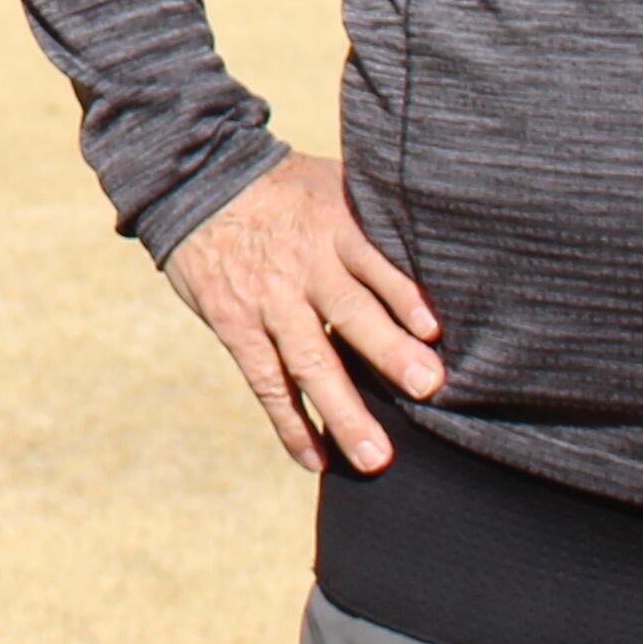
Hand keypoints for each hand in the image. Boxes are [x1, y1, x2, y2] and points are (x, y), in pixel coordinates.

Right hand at [159, 151, 444, 472]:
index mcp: (334, 226)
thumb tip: (445, 245)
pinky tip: (316, 459)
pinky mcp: (236, 326)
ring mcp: (268, 301)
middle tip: (427, 387)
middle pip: (349, 312)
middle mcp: (304, 266)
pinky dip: (291, 424)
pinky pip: (266, 382)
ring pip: (308, 361)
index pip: (373, 260)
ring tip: (375, 457)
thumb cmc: (287, 191)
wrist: (197, 183)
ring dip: (342, 411)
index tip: (432, 329)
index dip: (402, 293)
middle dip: (388, 351)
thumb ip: (377, 219)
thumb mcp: (332, 184)